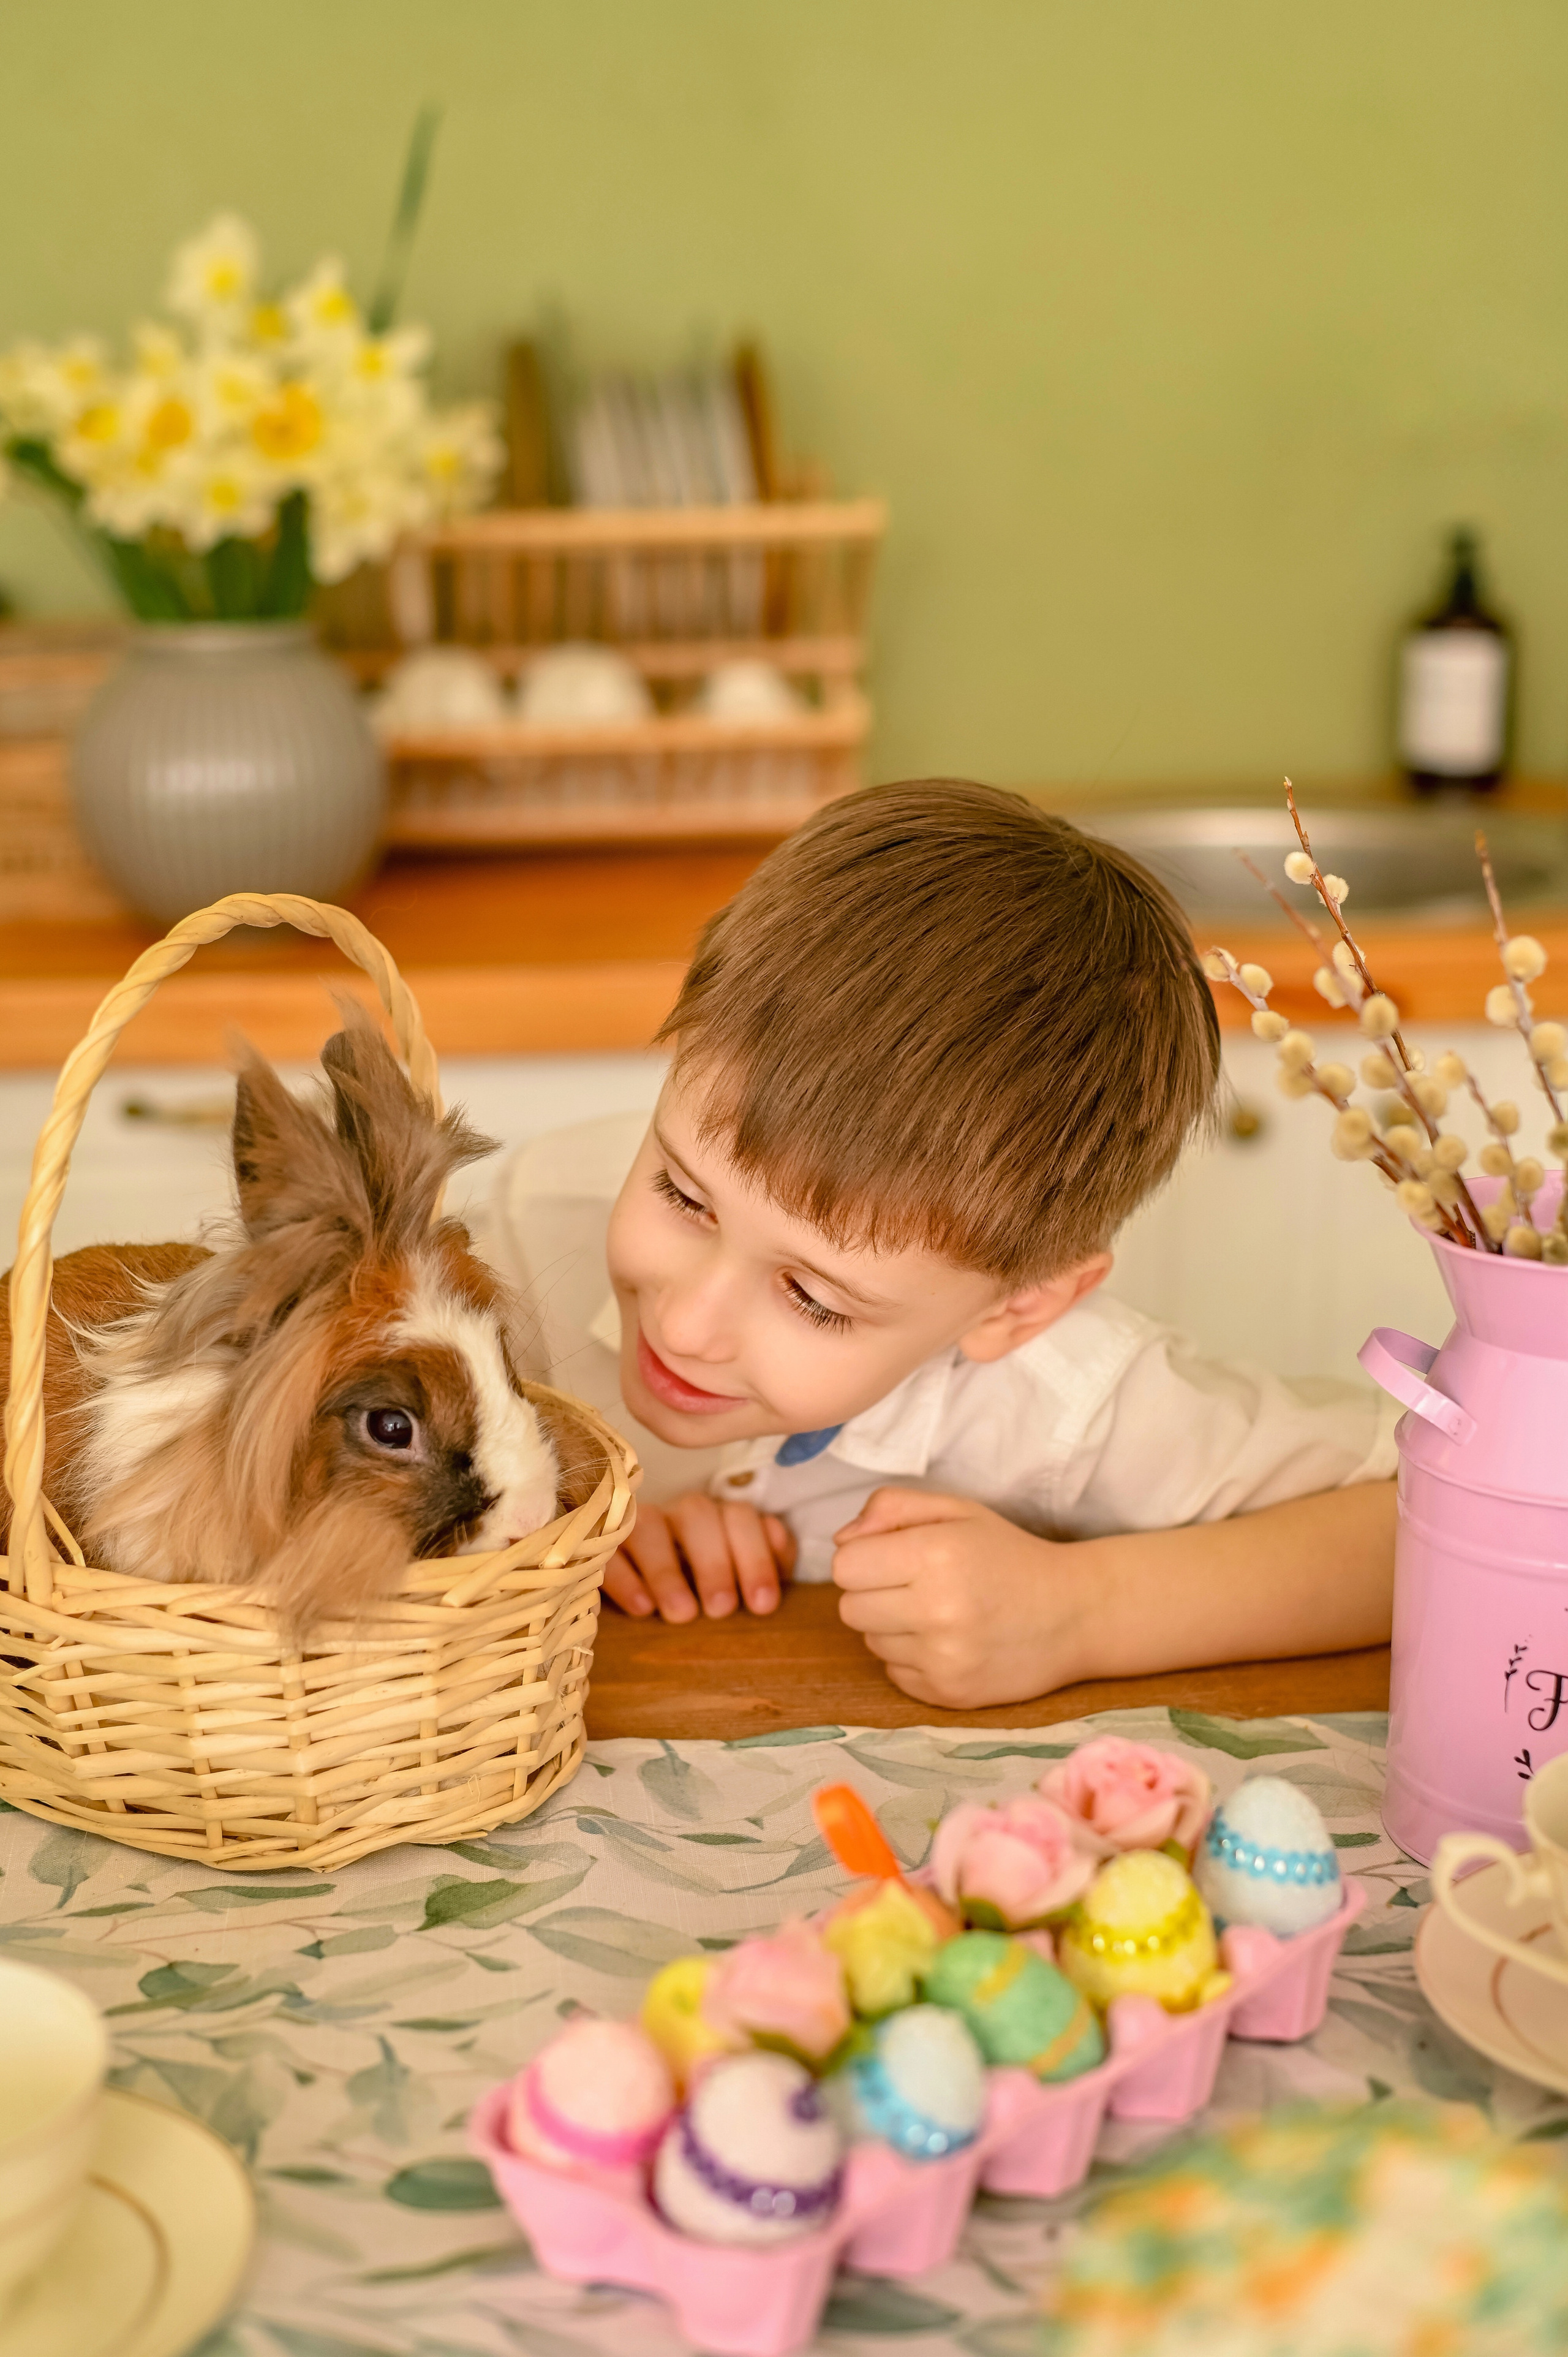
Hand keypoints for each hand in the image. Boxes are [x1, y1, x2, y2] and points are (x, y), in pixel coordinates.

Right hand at [605, 1492, 796, 1622]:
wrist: (636, 1589)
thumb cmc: (702, 1592)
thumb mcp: (740, 1579)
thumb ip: (767, 1560)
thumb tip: (775, 1543)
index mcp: (716, 1519)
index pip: (740, 1517)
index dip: (756, 1556)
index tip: (763, 1605)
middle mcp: (675, 1514)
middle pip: (697, 1513)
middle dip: (714, 1562)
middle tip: (721, 1610)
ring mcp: (634, 1524)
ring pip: (648, 1524)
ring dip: (667, 1569)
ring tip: (682, 1614)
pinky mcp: (597, 1544)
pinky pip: (606, 1548)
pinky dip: (624, 1576)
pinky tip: (642, 1608)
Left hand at [832, 1488, 1088, 1709]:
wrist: (1073, 1613)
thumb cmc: (1008, 1554)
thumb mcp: (956, 1510)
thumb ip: (892, 1508)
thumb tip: (841, 1540)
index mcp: (935, 1554)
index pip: (844, 1566)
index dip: (864, 1558)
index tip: (894, 1557)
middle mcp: (938, 1610)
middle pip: (849, 1608)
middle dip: (873, 1592)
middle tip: (916, 1585)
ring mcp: (944, 1658)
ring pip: (870, 1642)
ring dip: (893, 1626)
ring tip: (939, 1612)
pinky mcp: (949, 1694)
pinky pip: (894, 1673)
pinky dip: (911, 1657)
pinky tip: (948, 1641)